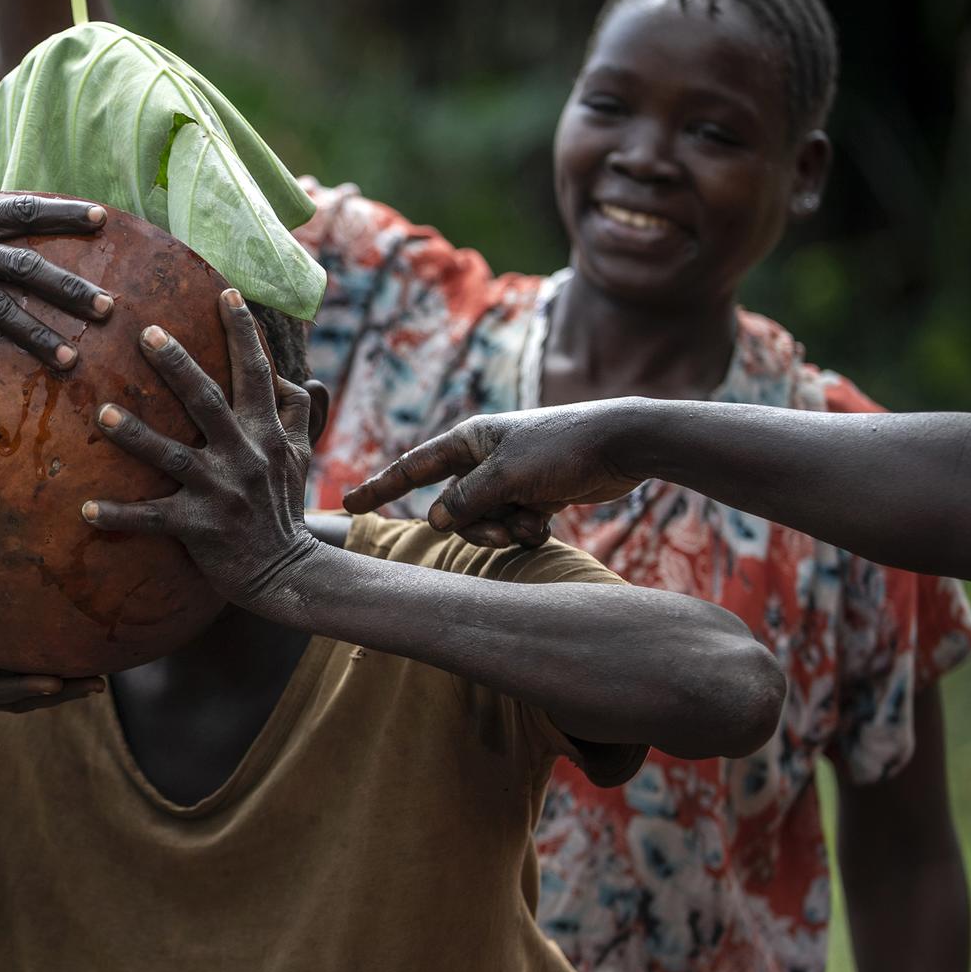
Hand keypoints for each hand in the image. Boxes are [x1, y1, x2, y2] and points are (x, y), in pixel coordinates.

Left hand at [80, 288, 318, 609]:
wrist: (287, 572)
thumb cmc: (284, 507)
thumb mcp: (300, 456)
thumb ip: (297, 414)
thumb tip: (301, 375)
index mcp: (267, 433)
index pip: (257, 373)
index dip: (244, 332)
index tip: (228, 292)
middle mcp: (245, 455)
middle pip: (207, 401)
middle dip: (178, 365)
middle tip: (147, 332)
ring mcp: (221, 492)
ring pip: (173, 456)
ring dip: (136, 434)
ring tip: (102, 413)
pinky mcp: (199, 527)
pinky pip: (153, 518)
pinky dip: (120, 515)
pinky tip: (86, 508)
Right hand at [340, 402, 647, 548]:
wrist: (622, 443)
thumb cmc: (562, 448)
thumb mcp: (506, 475)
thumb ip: (465, 501)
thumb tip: (435, 523)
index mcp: (468, 441)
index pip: (411, 469)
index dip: (379, 488)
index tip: (348, 504)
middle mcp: (483, 459)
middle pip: (452, 508)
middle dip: (475, 526)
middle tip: (504, 526)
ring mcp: (508, 479)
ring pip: (483, 522)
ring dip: (504, 530)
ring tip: (532, 521)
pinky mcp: (533, 495)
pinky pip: (511, 525)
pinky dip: (525, 529)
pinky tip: (548, 520)